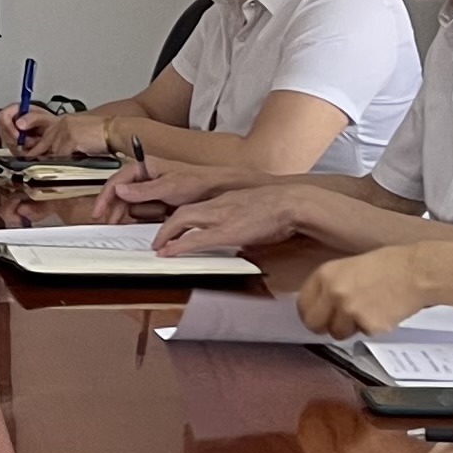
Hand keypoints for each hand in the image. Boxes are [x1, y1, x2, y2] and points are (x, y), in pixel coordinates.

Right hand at [3, 103, 62, 153]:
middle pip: (4, 132)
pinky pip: (14, 151)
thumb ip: (33, 118)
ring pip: (8, 144)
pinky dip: (24, 152)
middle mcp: (11, 121)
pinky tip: (33, 148)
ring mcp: (11, 134)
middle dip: (17, 140)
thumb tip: (19, 123)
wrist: (55, 135)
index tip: (17, 135)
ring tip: (36, 142)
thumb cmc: (49, 124)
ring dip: (23, 146)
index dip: (7, 126)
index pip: (2, 116)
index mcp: (17, 110)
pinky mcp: (14, 145)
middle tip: (31, 141)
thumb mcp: (45, 118)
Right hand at [105, 156, 238, 217]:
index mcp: (145, 166)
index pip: (117, 180)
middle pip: (120, 192)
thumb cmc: (198, 182)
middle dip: (113, 207)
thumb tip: (120, 190)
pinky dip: (137, 215)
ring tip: (119, 223)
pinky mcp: (157, 199)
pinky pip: (140, 208)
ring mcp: (151, 188)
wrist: (217, 190)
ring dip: (125, 213)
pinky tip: (137, 220)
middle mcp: (146, 175)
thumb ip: (143, 190)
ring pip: (129, 202)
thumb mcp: (169, 187)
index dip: (106, 196)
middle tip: (107, 221)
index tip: (99, 211)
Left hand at [152, 185, 306, 253]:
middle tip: (158, 241)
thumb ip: (244, 219)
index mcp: (227, 200)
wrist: (293, 202)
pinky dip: (179, 245)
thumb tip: (244, 233)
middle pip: (183, 211)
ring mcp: (222, 217)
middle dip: (166, 227)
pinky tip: (169, 252)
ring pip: (184, 220)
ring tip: (159, 247)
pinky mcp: (228, 231)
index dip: (180, 218)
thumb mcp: (256, 210)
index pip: (195, 206)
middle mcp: (219, 205)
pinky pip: (196, 238)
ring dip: (167, 234)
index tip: (173, 230)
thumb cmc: (282, 208)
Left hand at [296, 248, 432, 338]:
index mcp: (326, 274)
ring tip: (368, 311)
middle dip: (324, 326)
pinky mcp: (367, 325)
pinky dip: (371, 328)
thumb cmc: (389, 265)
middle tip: (338, 322)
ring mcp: (349, 310)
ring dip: (350, 328)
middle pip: (314, 323)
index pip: (303, 304)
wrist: (416, 272)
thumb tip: (320, 306)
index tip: (316, 317)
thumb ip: (331, 285)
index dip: (309, 313)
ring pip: (338, 333)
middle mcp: (333, 292)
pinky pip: (362, 334)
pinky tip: (382, 312)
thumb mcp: (350, 266)